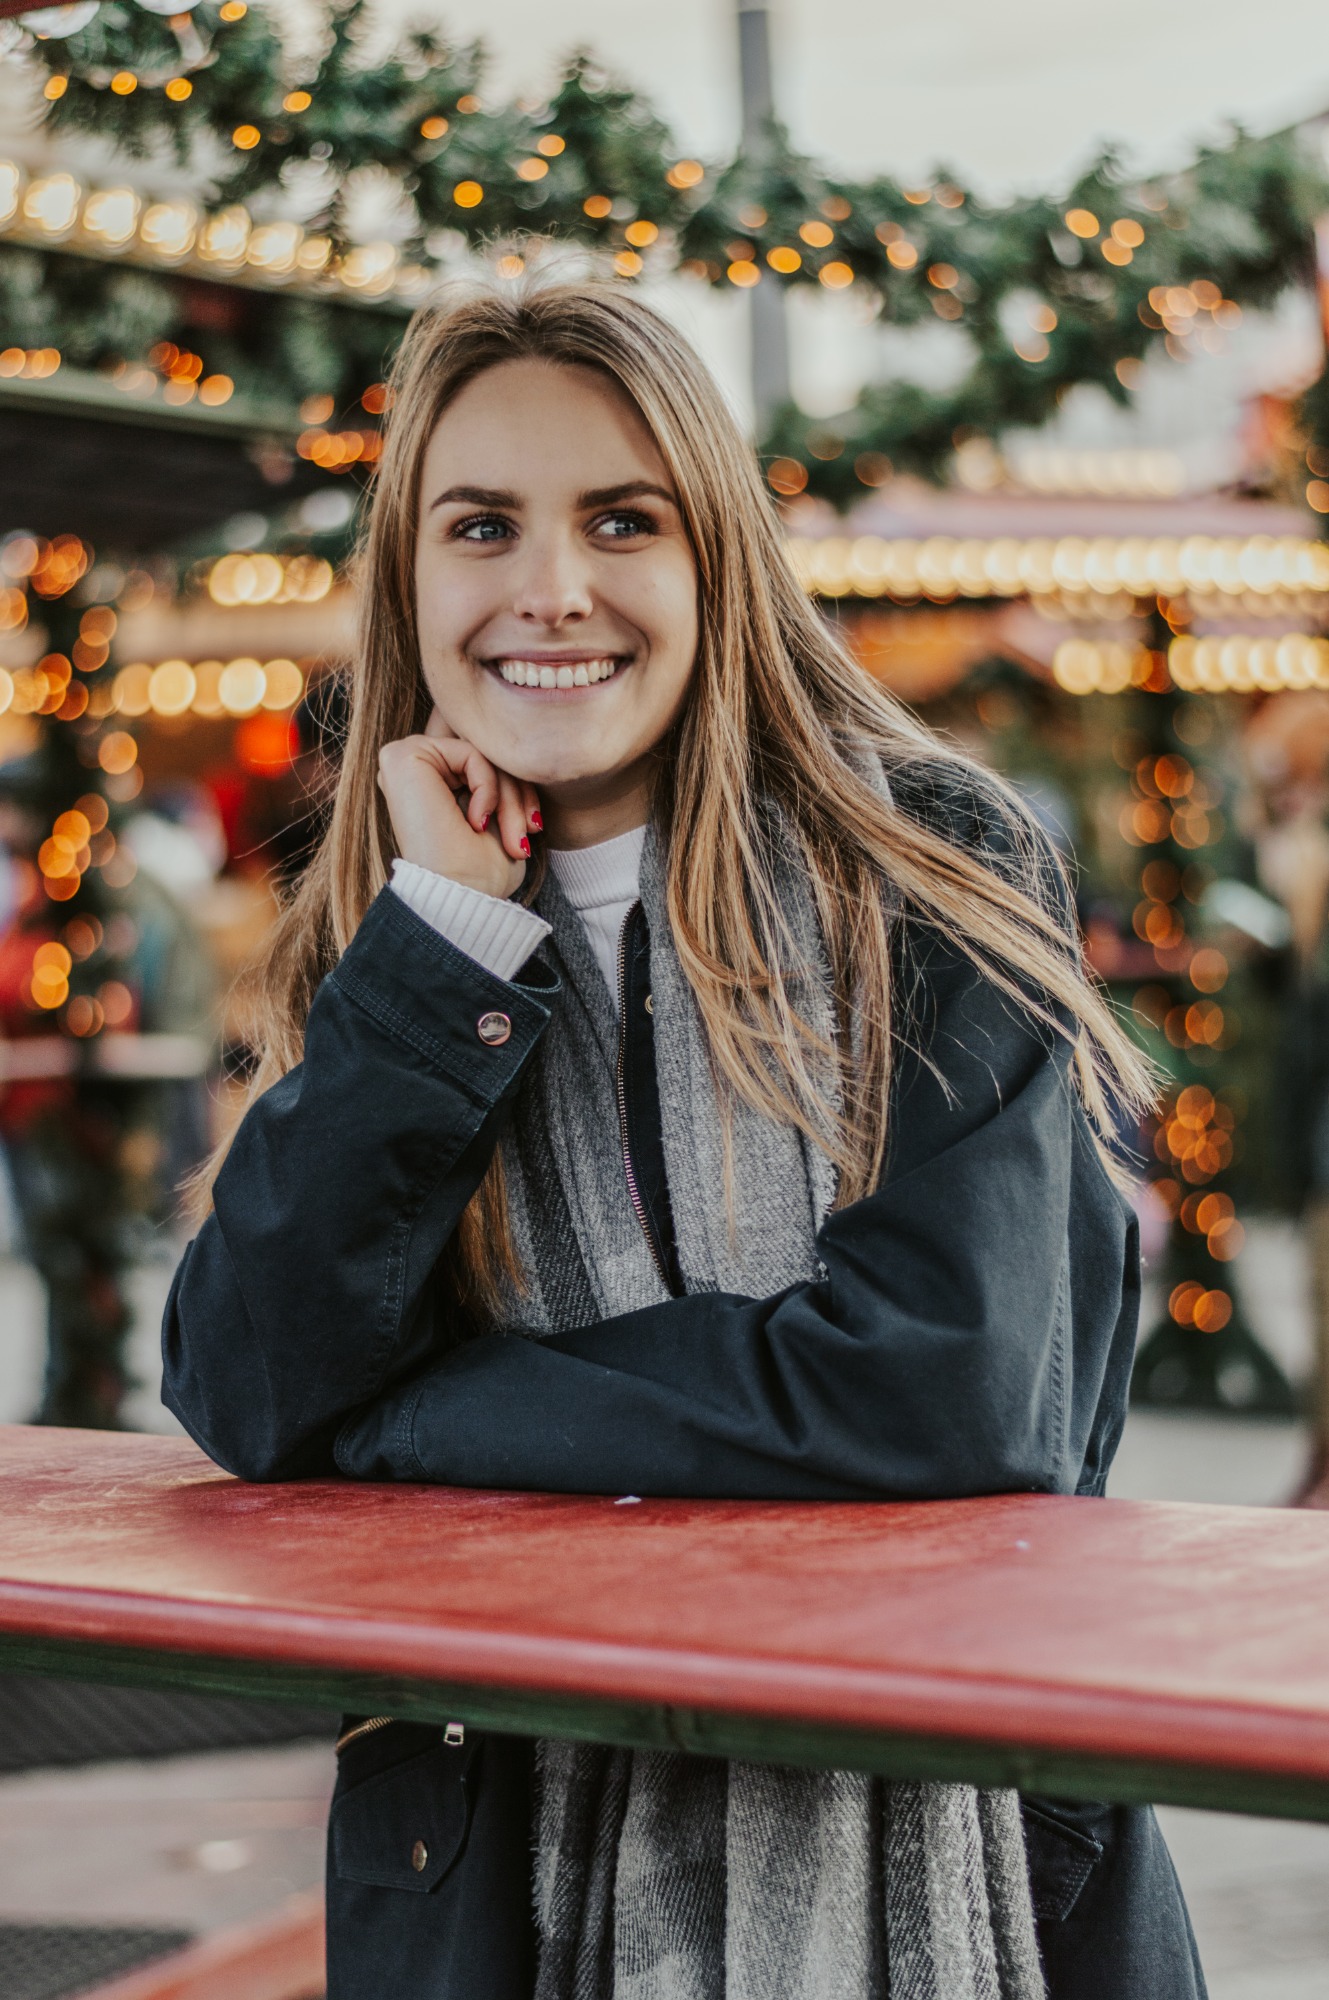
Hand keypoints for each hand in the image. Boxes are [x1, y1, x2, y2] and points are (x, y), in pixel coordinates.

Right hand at [377, 711, 539, 899]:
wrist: (462, 898)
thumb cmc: (482, 874)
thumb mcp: (503, 817)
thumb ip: (503, 779)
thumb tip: (522, 751)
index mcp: (429, 784)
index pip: (488, 764)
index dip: (518, 790)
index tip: (533, 828)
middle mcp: (412, 770)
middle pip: (486, 755)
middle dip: (518, 794)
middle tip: (527, 834)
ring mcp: (403, 760)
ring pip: (482, 754)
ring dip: (509, 797)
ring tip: (512, 837)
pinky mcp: (402, 756)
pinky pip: (471, 752)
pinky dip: (489, 788)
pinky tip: (476, 822)